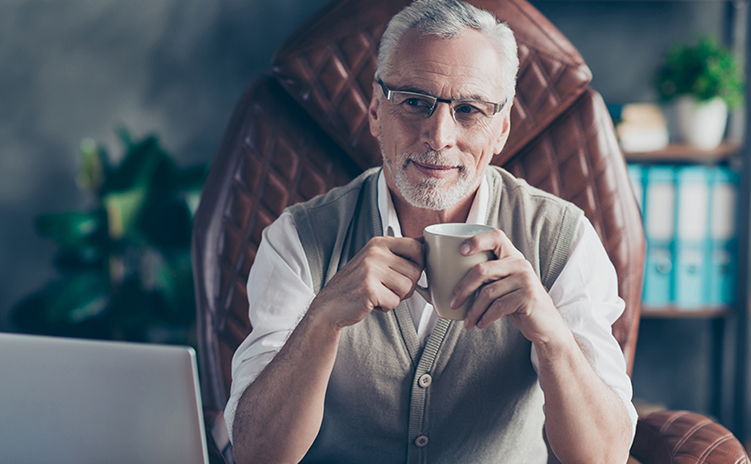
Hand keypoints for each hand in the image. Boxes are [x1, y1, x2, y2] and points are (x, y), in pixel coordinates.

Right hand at [309, 236, 423, 328]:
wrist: (330, 305)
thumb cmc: (356, 284)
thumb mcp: (375, 260)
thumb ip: (398, 252)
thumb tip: (425, 242)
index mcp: (379, 243)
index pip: (417, 247)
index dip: (419, 264)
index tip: (408, 272)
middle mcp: (375, 253)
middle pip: (415, 271)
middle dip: (407, 286)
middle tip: (389, 289)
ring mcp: (371, 270)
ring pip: (407, 287)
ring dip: (396, 297)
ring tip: (379, 294)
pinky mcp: (369, 289)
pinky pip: (395, 301)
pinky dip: (386, 306)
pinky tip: (373, 302)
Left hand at [451, 229, 564, 343]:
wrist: (545, 325)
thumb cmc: (517, 303)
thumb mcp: (503, 285)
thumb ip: (487, 277)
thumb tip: (448, 278)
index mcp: (512, 256)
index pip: (496, 237)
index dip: (476, 241)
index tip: (460, 252)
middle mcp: (520, 264)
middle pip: (482, 270)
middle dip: (462, 288)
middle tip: (453, 302)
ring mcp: (526, 280)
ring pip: (488, 292)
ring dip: (473, 310)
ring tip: (467, 322)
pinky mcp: (528, 297)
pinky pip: (498, 306)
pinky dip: (485, 317)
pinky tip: (480, 324)